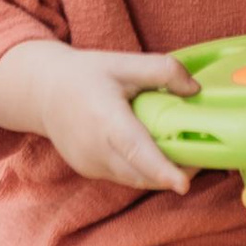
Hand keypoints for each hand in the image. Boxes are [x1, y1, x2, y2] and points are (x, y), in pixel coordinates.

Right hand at [0, 40, 195, 192]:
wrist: (42, 91)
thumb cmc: (84, 75)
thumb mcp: (123, 62)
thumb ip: (162, 71)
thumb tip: (195, 90)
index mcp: (104, 119)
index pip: (136, 150)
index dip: (161, 169)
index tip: (183, 183)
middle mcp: (95, 148)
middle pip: (142, 173)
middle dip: (174, 172)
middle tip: (204, 158)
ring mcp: (91, 164)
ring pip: (135, 179)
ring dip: (160, 174)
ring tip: (186, 155)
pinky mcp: (90, 171)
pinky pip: (124, 177)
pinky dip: (143, 171)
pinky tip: (157, 154)